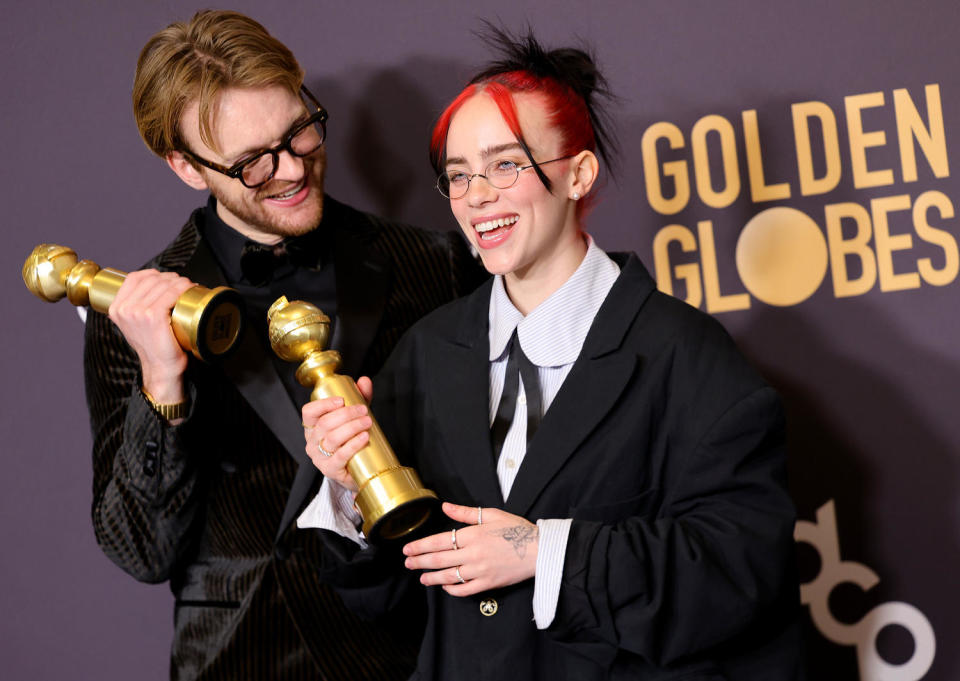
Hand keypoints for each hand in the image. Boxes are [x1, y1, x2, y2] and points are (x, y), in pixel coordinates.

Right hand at [108, 269, 195, 402]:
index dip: (154, 274)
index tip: (168, 279)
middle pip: (152, 279)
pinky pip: (170, 294)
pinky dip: (182, 289)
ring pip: (163, 284)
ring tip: (189, 287)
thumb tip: (152, 286)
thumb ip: (134, 306)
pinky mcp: (153, 317)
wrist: (160, 368)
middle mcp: (123, 309)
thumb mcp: (135, 324)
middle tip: (184, 284)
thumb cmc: (153, 346)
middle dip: (171, 278)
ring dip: (180, 282)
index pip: (134, 277)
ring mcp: (137, 312)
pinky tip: (188, 290)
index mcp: (116, 308)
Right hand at [301, 377, 373, 491]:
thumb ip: (358, 398)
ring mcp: (319, 457)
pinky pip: (340, 456)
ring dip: (352, 427)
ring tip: (367, 422)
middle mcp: (312, 441)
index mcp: (312, 427)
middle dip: (346, 414)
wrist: (356, 470)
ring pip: (333, 438)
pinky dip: (353, 444)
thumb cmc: (350, 440)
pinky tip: (364, 437)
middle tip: (363, 410)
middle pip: (325, 424)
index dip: (323, 404)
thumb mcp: (352, 418)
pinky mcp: (330, 469)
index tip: (341, 400)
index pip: (309, 412)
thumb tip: (364, 381)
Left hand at [403, 502, 538, 595]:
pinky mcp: (488, 583)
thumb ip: (466, 513)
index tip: (408, 549)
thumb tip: (445, 507)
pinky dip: (452, 589)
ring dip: (432, 578)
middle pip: (439, 559)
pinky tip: (445, 587)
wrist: (539, 550)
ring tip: (422, 578)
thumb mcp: (492, 515)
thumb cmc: (517, 530)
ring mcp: (480, 570)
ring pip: (449, 576)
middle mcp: (473, 553)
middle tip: (407, 563)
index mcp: (473, 535)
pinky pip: (465, 589)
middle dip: (420, 562)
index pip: (439, 541)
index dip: (421, 546)